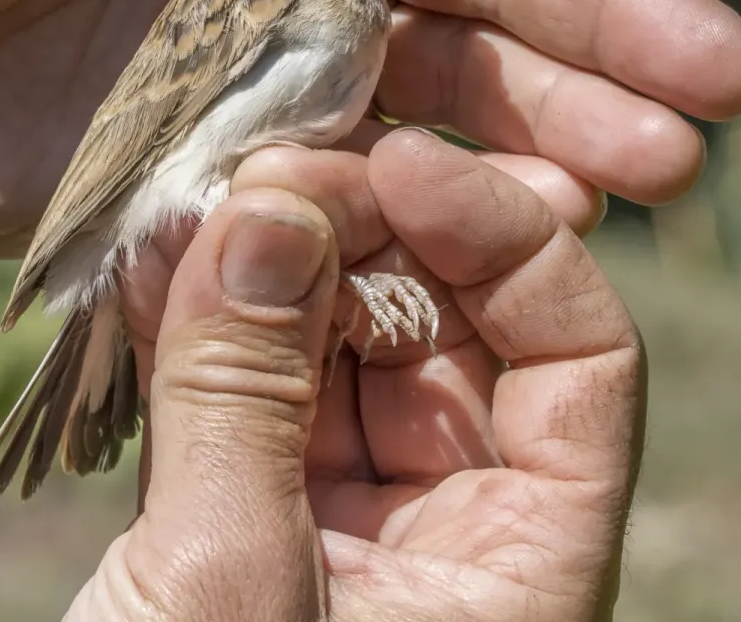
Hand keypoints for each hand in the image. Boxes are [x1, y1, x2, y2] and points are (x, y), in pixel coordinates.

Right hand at [73, 131, 640, 621]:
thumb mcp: (225, 598)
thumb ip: (245, 393)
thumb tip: (269, 208)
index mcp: (525, 572)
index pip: (579, 354)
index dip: (507, 238)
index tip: (403, 162)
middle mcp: (455, 526)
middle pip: (449, 322)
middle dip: (364, 232)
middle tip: (270, 170)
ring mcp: (349, 511)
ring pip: (341, 335)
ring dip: (272, 259)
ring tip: (198, 201)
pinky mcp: (251, 504)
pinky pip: (251, 376)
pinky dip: (207, 313)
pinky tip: (161, 256)